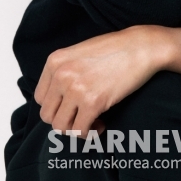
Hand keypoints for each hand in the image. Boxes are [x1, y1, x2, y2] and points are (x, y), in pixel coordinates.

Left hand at [34, 25, 170, 138]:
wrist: (140, 47)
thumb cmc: (114, 49)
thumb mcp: (79, 53)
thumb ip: (64, 71)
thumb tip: (58, 100)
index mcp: (55, 61)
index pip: (40, 98)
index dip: (56, 106)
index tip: (71, 107)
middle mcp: (61, 74)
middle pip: (47, 115)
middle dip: (65, 120)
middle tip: (82, 116)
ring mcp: (75, 88)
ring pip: (61, 127)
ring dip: (76, 129)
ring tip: (92, 121)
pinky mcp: (92, 102)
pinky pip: (80, 131)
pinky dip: (89, 133)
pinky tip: (101, 124)